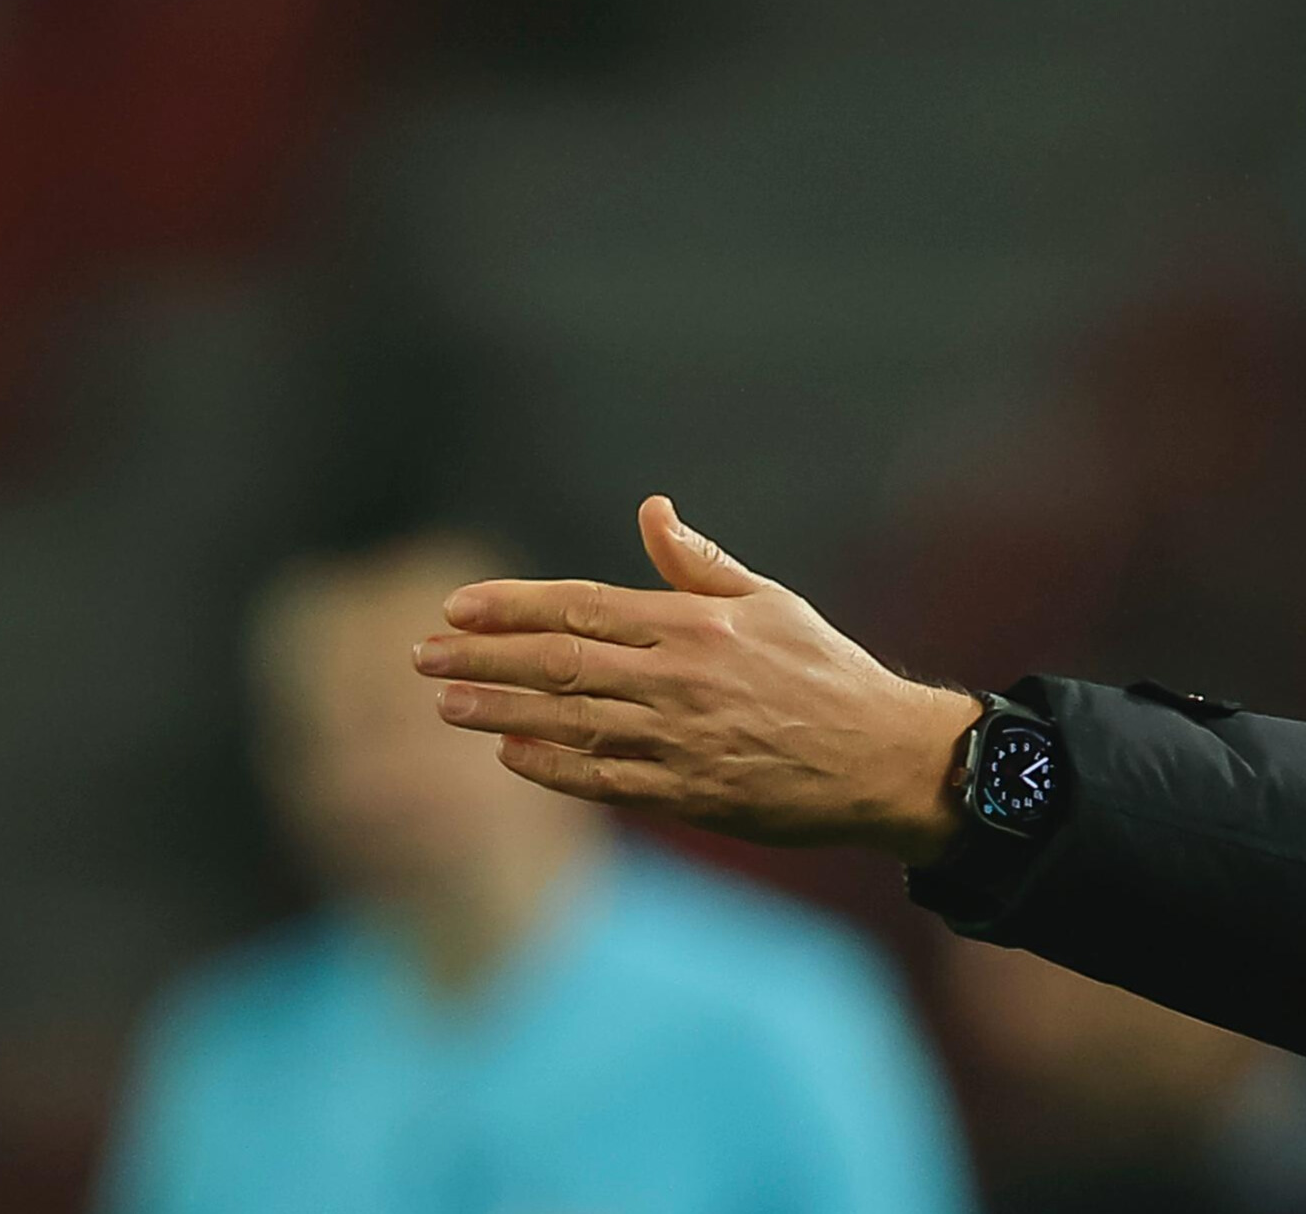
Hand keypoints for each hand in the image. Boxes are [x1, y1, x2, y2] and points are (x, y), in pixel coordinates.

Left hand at [412, 495, 982, 861]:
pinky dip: (550, 767)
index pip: (582, 606)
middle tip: (422, 656)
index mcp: (697, 624)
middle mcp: (680, 679)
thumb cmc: (828, 673)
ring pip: (568, 722)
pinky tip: (509, 754)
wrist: (883, 759)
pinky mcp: (687, 794)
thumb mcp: (772, 603)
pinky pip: (601, 780)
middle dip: (481, 659)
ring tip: (445, 703)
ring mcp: (680, 741)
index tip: (456, 607)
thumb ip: (700, 563)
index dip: (512, 606)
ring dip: (498, 712)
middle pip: (558, 664)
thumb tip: (651, 512)